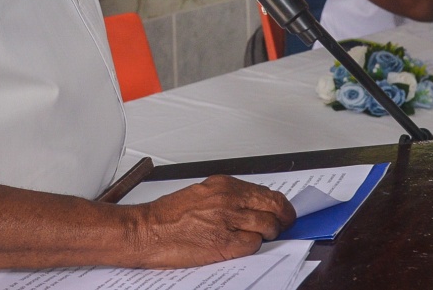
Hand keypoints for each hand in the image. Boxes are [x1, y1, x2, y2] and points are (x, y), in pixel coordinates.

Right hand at [130, 175, 294, 267]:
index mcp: (223, 184)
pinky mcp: (225, 243)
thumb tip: (252, 205)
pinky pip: (254, 244)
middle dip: (284, 217)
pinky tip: (243, 246)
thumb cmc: (169, 216)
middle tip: (285, 224)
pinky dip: (253, 247)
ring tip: (261, 237)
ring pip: (269, 226)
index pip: (266, 191)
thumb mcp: (202, 194)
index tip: (283, 210)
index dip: (279, 204)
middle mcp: (228, 199)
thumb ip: (228, 197)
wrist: (147, 231)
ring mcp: (228, 220)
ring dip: (269, 234)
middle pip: (274, 206)